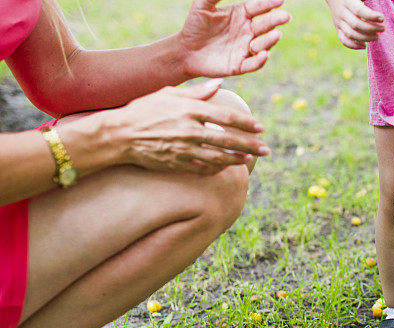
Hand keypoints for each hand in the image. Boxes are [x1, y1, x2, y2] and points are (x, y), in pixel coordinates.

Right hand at [112, 80, 269, 174]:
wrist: (119, 135)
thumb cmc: (144, 110)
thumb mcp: (168, 94)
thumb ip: (196, 92)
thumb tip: (219, 84)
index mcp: (189, 110)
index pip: (226, 117)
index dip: (246, 123)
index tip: (260, 127)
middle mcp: (189, 130)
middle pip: (228, 140)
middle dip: (250, 145)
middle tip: (266, 149)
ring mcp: (183, 149)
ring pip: (219, 157)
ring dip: (237, 159)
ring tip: (250, 159)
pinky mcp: (177, 164)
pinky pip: (204, 169)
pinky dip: (218, 169)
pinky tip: (227, 168)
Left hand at [179, 0, 291, 77]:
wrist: (185, 51)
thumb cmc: (194, 26)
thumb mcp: (202, 6)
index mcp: (241, 15)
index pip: (259, 7)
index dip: (269, 4)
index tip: (280, 0)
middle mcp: (247, 31)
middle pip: (265, 25)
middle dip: (276, 20)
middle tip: (286, 16)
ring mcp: (245, 48)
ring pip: (263, 44)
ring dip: (270, 40)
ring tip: (275, 34)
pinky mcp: (240, 65)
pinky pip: (253, 64)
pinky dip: (260, 60)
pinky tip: (264, 54)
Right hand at [326, 0, 384, 49]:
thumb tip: (381, 7)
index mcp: (348, 2)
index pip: (359, 11)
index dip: (371, 16)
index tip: (382, 18)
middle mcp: (342, 13)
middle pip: (356, 25)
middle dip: (371, 29)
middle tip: (382, 28)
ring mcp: (339, 23)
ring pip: (351, 35)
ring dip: (365, 38)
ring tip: (376, 37)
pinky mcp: (338, 29)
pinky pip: (344, 41)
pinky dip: (354, 46)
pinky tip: (364, 46)